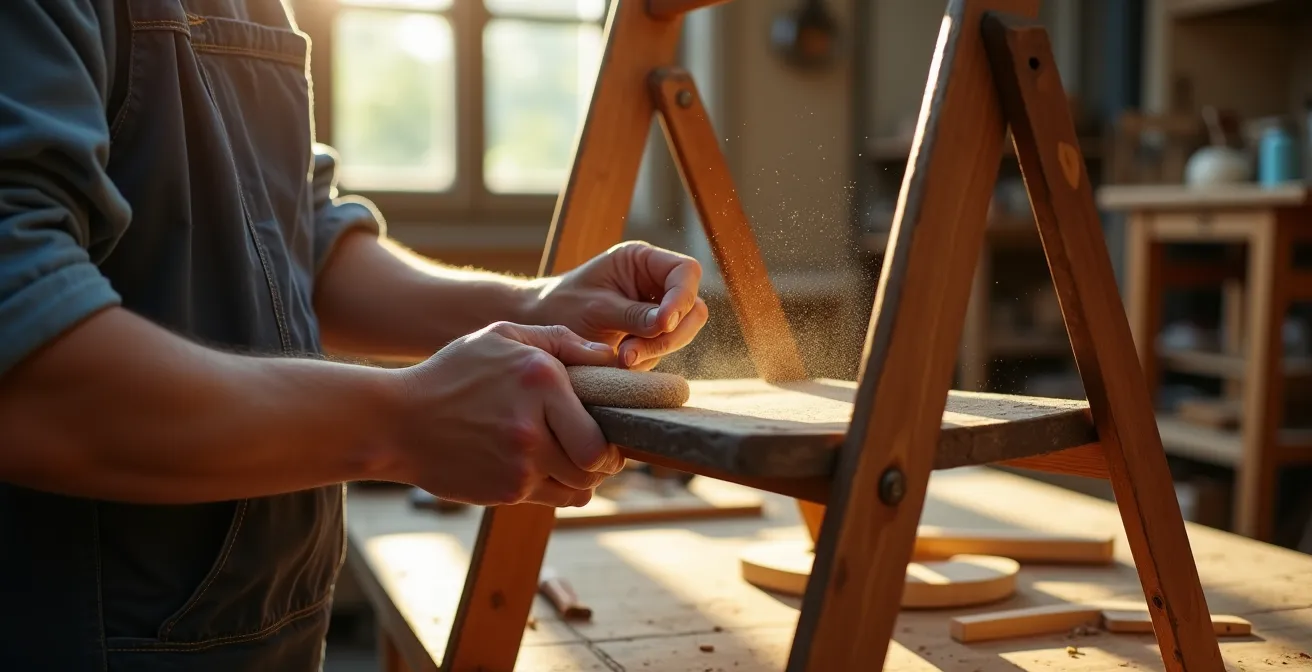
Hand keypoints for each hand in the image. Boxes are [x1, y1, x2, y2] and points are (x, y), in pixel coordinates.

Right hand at [393, 322, 624, 506]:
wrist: (397, 421)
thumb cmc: (454, 374)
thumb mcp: (503, 337)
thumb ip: (560, 341)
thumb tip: (610, 357)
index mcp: (541, 380)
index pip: (602, 424)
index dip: (613, 434)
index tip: (609, 430)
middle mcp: (534, 425)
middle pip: (596, 463)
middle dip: (602, 462)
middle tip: (595, 451)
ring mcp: (519, 464)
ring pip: (578, 487)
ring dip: (579, 477)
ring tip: (566, 459)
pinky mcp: (505, 492)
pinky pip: (552, 499)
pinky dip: (553, 488)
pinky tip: (538, 468)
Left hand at [531, 241, 708, 370]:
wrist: (538, 328)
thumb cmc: (562, 306)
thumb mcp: (595, 307)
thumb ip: (633, 315)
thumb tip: (667, 325)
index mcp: (643, 261)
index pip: (686, 273)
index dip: (682, 297)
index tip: (663, 323)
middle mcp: (655, 284)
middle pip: (692, 307)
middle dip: (670, 333)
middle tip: (634, 352)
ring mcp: (655, 312)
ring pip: (681, 333)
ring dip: (656, 350)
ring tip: (621, 360)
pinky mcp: (649, 337)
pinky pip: (663, 351)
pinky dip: (645, 361)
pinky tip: (618, 362)